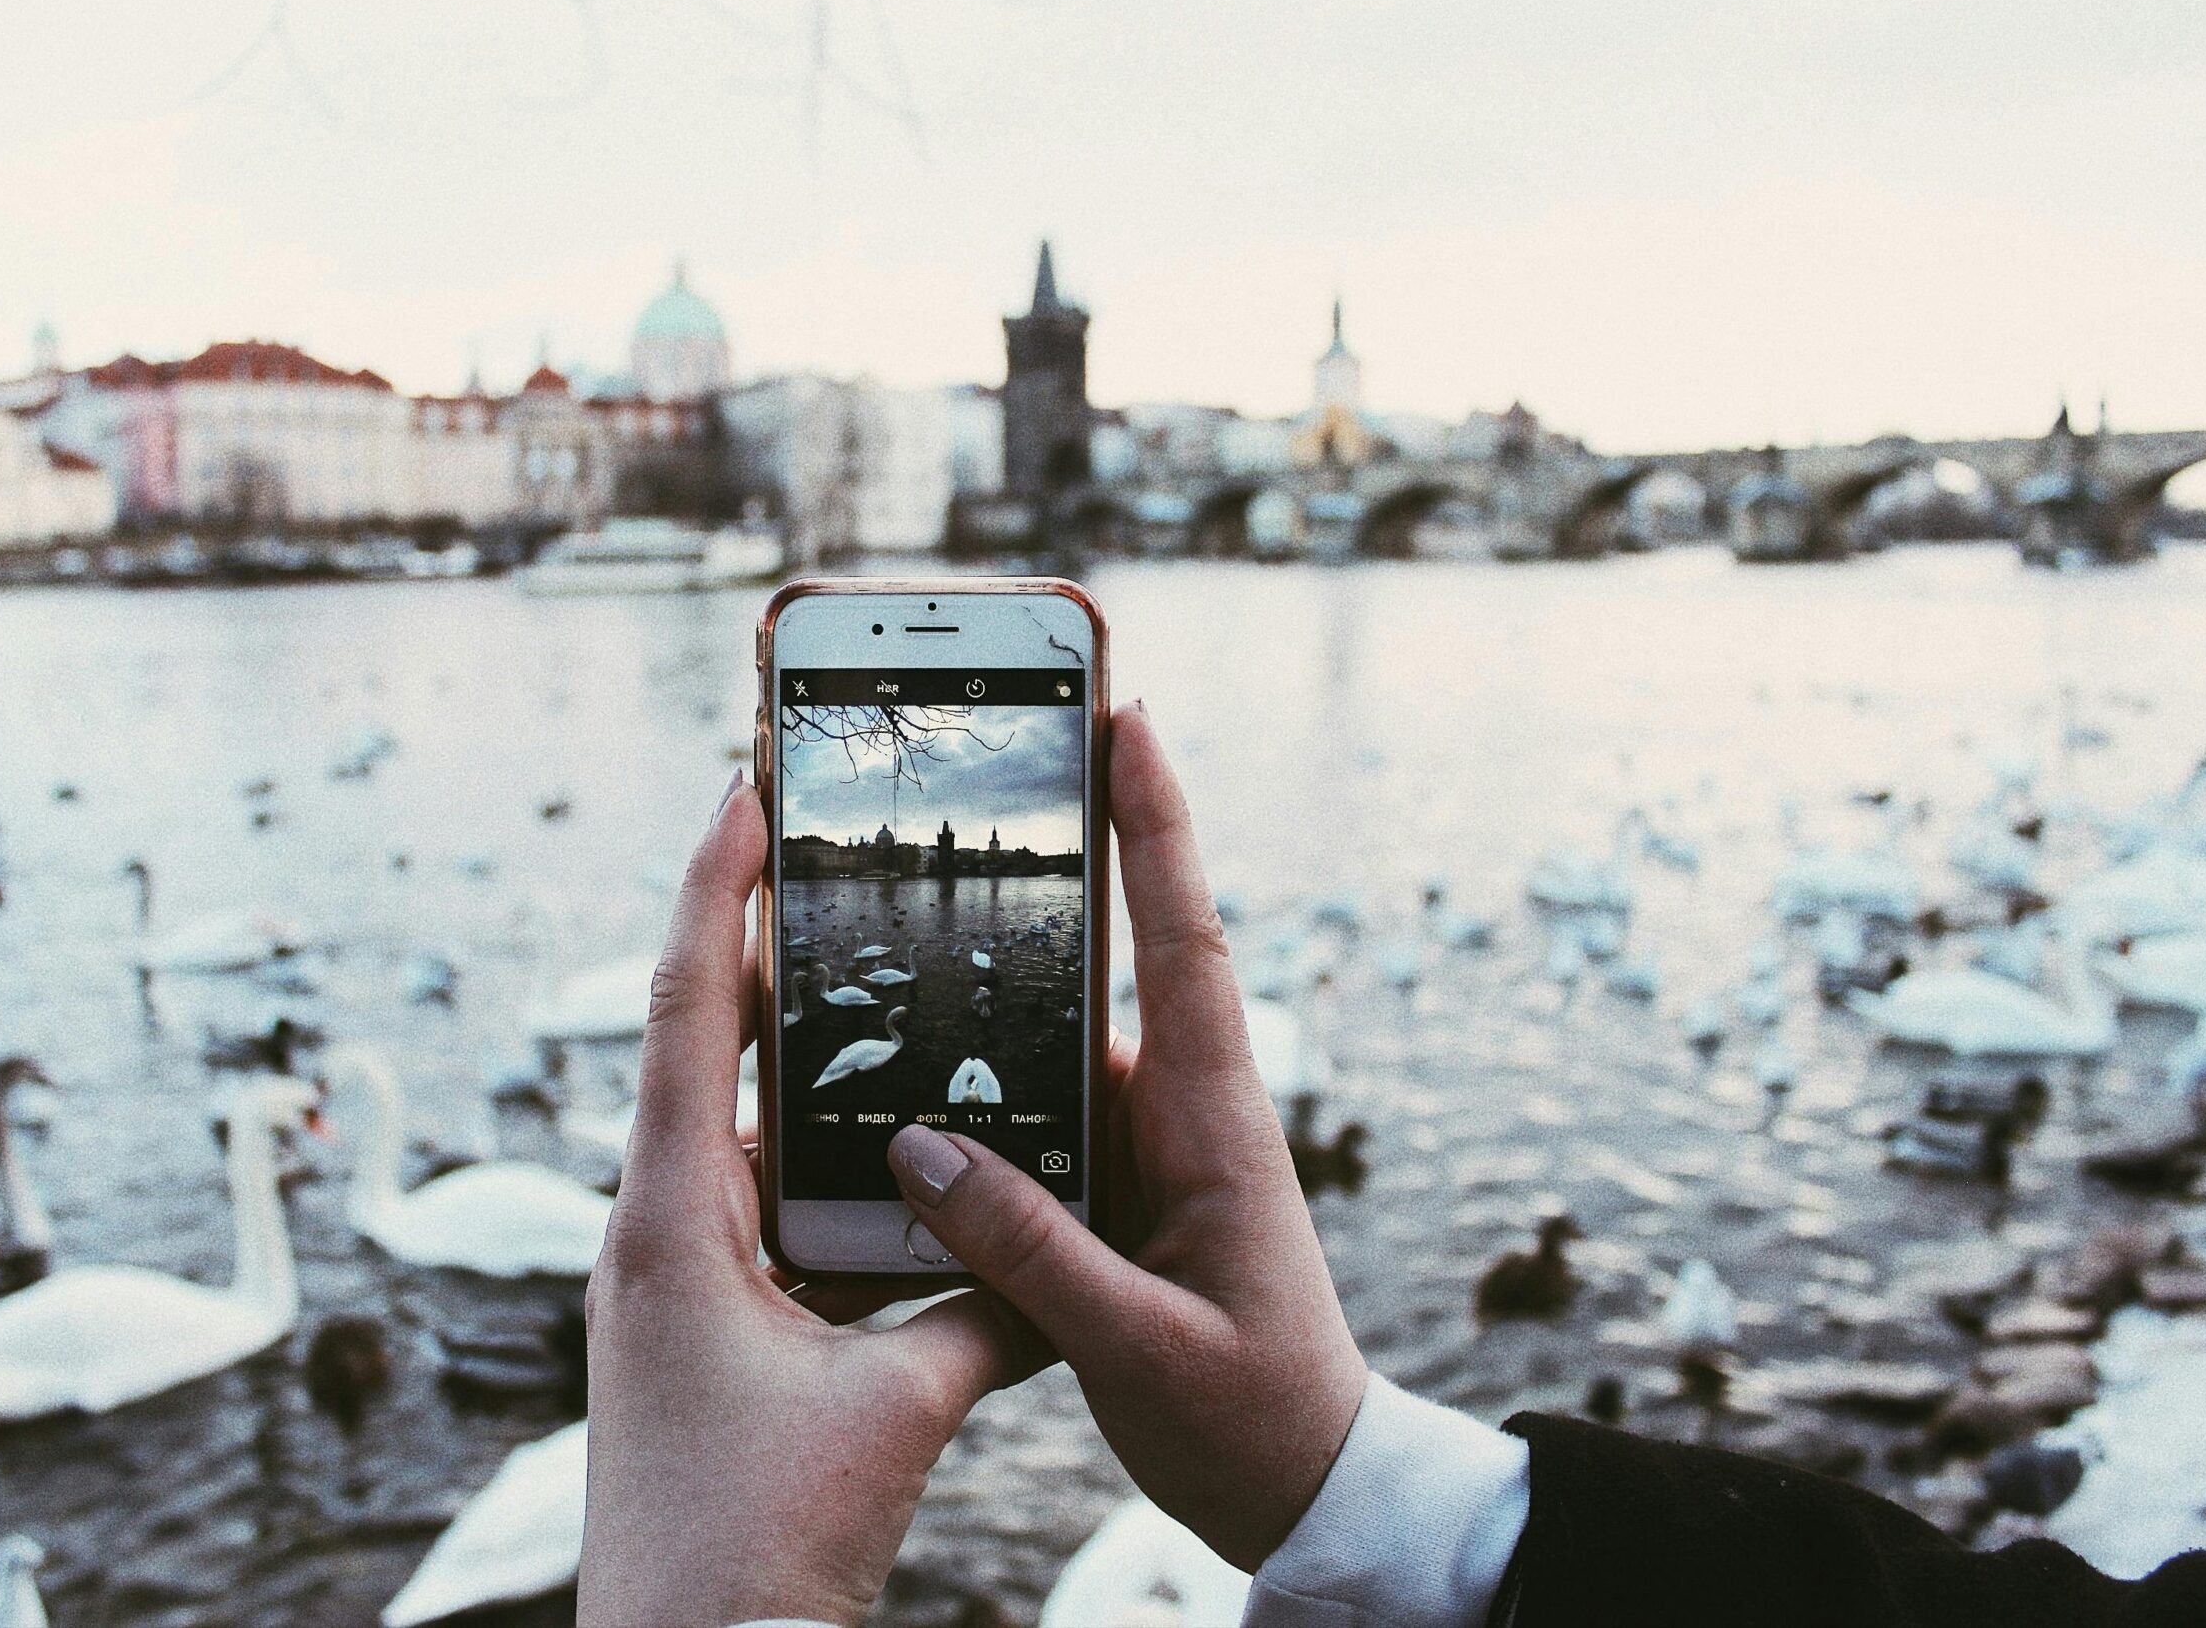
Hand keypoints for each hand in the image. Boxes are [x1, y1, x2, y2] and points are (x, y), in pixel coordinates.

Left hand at [581, 771, 1027, 1627]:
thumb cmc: (754, 1544)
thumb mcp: (895, 1411)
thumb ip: (983, 1312)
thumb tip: (1064, 1255)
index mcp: (670, 1224)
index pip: (684, 1010)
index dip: (713, 887)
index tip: (747, 787)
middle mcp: (656, 1237)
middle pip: (708, 1052)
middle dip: (766, 951)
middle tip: (825, 855)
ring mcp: (674, 1287)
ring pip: (745, 1138)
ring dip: (806, 1069)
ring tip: (881, 984)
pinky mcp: (707, 1335)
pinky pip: (770, 1218)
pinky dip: (830, 1176)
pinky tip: (901, 1165)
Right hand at [885, 702, 1366, 1571]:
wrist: (1306, 1487)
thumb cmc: (1254, 1419)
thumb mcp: (1141, 1348)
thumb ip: (1032, 1253)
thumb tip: (924, 1155)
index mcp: (1216, 1125)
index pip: (1186, 944)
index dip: (1157, 828)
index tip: (1128, 719)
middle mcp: (1182, 1113)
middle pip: (1113, 960)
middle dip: (1062, 856)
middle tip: (999, 756)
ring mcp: (1149, 1148)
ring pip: (1055, 1045)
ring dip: (993, 990)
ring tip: (899, 919)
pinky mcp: (1116, 1189)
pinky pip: (1038, 1118)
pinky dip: (981, 1093)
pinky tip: (904, 1098)